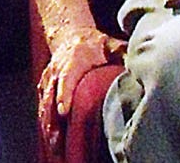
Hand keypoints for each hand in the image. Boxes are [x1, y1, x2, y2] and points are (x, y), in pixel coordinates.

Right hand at [38, 26, 126, 153]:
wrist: (71, 35)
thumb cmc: (95, 43)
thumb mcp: (110, 44)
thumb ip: (122, 53)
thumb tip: (137, 64)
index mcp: (74, 59)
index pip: (66, 77)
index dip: (63, 95)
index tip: (63, 111)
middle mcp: (57, 69)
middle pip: (51, 95)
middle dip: (53, 117)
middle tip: (57, 138)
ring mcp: (49, 79)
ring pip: (45, 103)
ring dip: (48, 124)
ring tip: (55, 144)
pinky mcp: (45, 86)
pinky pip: (42, 106)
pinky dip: (45, 122)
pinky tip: (50, 139)